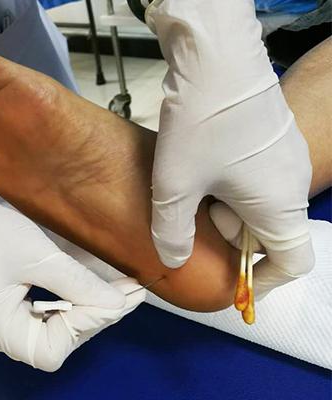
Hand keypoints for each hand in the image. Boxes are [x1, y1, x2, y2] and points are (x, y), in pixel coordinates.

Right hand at [0, 178, 144, 370]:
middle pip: (56, 345)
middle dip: (94, 318)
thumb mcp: (39, 254)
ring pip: (57, 335)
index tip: (118, 298)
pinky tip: (96, 293)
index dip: (86, 324)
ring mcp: (3, 329)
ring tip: (122, 293)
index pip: (51, 347)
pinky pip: (49, 322)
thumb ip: (78, 283)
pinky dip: (75, 308)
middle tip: (129, 294)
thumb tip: (118, 303)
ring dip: (89, 314)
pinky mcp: (12, 316)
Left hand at [146, 0, 313, 289]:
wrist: (215, 56)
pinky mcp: (271, 135)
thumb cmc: (201, 126)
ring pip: (257, 201)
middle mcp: (292, 183)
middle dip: (228, 235)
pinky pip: (254, 175)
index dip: (262, 281)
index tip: (231, 283)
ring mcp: (285, 156)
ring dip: (223, 207)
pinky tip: (196, 168)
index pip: (292, 262)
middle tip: (191, 219)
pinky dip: (228, 184)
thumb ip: (172, 231)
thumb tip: (172, 259)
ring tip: (188, 191)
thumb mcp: (175, 186)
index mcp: (280, 205)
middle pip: (268, 230)